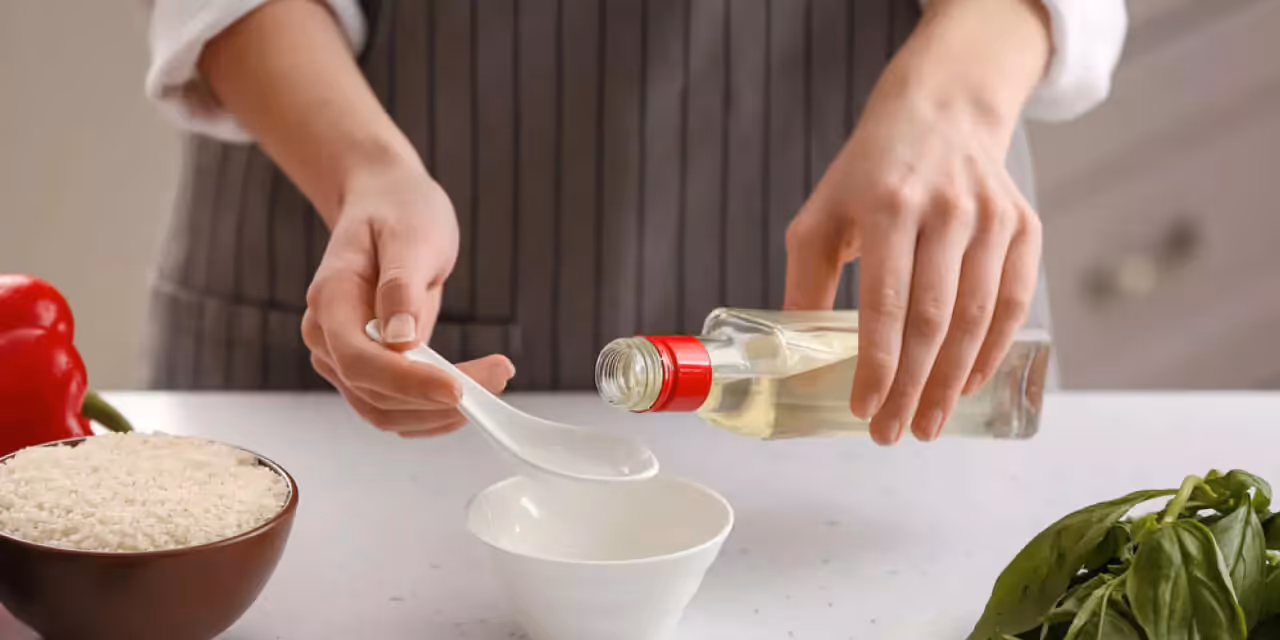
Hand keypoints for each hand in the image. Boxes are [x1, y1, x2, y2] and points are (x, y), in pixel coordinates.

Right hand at [302, 163, 514, 436]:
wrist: (386, 203)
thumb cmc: (399, 211)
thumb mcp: (410, 234)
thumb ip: (401, 286)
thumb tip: (400, 341)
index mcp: (330, 300)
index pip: (360, 361)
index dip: (409, 383)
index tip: (460, 388)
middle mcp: (326, 337)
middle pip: (374, 395)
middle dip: (437, 400)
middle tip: (500, 376)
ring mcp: (343, 357)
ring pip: (384, 411)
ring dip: (439, 414)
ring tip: (494, 382)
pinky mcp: (368, 368)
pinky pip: (394, 406)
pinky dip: (432, 412)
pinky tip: (472, 393)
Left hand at [783, 15, 1045, 444]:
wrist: (940, 113)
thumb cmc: (869, 174)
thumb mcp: (820, 215)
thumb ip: (806, 282)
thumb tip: (790, 357)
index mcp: (887, 205)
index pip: (885, 303)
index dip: (877, 364)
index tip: (862, 409)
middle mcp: (946, 211)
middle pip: (934, 320)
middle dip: (913, 388)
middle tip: (893, 433)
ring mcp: (991, 218)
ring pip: (977, 318)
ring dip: (953, 382)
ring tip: (928, 423)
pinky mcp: (1023, 226)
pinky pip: (1013, 302)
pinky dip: (992, 350)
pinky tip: (968, 383)